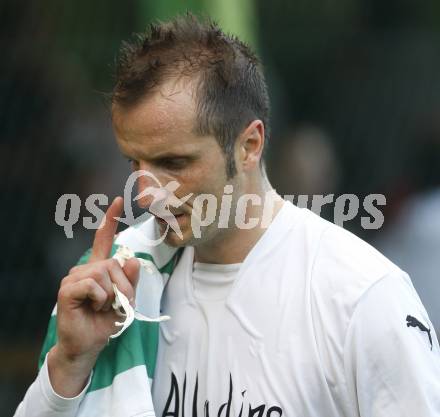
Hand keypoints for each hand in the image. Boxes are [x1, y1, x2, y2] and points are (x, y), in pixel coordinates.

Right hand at [48, 197, 139, 396]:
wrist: (88, 345)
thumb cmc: (105, 322)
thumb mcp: (126, 301)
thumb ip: (131, 280)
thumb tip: (134, 258)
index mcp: (98, 268)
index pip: (104, 239)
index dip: (110, 220)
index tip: (119, 200)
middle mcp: (85, 268)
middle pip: (113, 263)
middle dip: (124, 286)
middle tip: (118, 304)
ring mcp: (74, 277)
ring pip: (104, 272)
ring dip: (112, 294)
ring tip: (104, 307)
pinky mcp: (67, 289)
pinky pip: (92, 284)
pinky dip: (100, 298)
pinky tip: (93, 307)